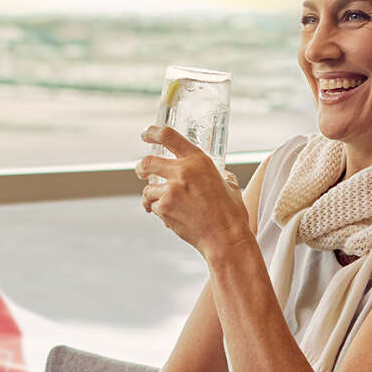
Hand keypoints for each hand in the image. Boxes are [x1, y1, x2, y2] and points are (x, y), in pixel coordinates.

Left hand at [135, 125, 251, 258]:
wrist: (226, 239)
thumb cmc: (231, 214)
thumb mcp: (229, 185)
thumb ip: (218, 176)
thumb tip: (219, 175)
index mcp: (199, 161)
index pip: (169, 136)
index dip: (153, 133)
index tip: (145, 134)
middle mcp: (183, 171)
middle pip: (148, 162)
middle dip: (141, 168)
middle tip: (141, 172)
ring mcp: (171, 190)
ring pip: (148, 189)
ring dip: (151, 197)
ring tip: (164, 205)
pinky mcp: (164, 207)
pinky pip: (152, 206)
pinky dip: (158, 211)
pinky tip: (170, 217)